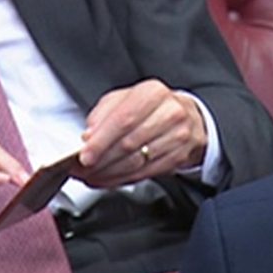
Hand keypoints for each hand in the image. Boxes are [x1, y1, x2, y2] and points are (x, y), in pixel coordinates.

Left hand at [76, 79, 207, 187]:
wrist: (189, 118)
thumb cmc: (153, 108)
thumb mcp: (126, 99)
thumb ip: (104, 114)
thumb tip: (89, 137)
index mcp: (153, 93)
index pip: (123, 120)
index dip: (101, 141)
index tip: (84, 155)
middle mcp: (170, 113)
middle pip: (129, 143)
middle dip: (102, 160)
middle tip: (83, 169)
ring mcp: (179, 136)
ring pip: (138, 161)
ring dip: (111, 173)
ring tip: (94, 176)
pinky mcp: (181, 156)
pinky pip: (148, 172)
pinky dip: (125, 179)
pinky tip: (111, 179)